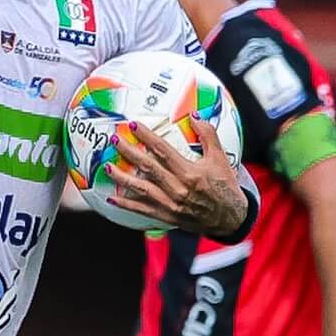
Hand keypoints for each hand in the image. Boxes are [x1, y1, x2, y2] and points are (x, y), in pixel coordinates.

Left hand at [105, 116, 245, 235]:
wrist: (230, 219)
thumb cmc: (225, 188)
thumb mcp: (220, 159)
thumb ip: (208, 135)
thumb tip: (195, 116)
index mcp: (190, 173)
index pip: (163, 150)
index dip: (146, 137)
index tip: (134, 126)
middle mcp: (177, 189)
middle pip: (147, 167)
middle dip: (128, 152)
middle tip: (114, 141)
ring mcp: (170, 204)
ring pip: (140, 189)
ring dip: (121, 177)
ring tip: (106, 167)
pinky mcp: (166, 216)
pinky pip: (141, 209)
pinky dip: (125, 203)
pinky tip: (112, 196)